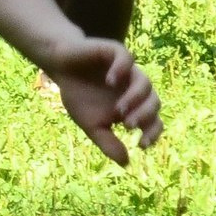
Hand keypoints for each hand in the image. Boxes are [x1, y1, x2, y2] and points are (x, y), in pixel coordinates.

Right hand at [44, 35, 162, 164]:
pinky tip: (111, 80)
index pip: (153, 120)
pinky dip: (122, 69)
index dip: (152, 133)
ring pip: (144, 82)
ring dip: (135, 97)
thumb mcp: (92, 125)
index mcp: (135, 106)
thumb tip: (126, 163)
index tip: (141, 145)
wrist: (60, 68)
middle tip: (129, 126)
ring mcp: (128, 70)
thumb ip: (108, 143)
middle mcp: (136, 88)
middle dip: (145, 116)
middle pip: (154, 102)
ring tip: (120, 110)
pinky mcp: (115, 52)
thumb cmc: (79, 96)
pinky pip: (126, 59)